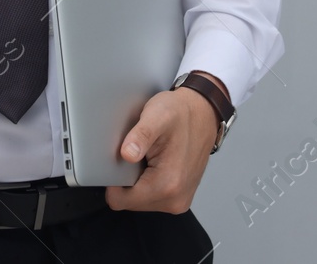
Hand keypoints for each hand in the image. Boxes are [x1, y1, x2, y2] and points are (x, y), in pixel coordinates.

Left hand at [104, 87, 217, 213]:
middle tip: (136, 154)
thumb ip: (141, 135)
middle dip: (126, 180)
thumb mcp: (157, 115)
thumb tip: (127, 155)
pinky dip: (147, 182)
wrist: (204, 114)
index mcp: (168, 184)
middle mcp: (175, 199)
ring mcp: (179, 201)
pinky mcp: (180, 197)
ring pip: (139, 201)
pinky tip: (154, 163)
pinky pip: (151, 197)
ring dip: (137, 182)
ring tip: (146, 157)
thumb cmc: (181, 114)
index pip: (120, 201)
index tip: (118, 161)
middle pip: (129, 202)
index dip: (112, 181)